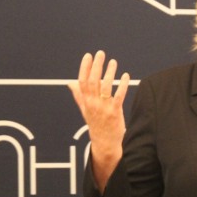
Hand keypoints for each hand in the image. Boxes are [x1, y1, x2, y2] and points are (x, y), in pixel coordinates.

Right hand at [67, 50, 130, 190]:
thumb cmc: (96, 124)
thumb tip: (70, 83)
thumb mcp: (85, 110)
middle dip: (96, 66)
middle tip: (100, 53)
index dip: (84, 68)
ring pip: (105, 86)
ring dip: (109, 73)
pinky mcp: (115, 112)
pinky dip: (122, 85)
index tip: (88, 56)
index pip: (82, 81)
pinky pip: (119, 96)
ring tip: (113, 62)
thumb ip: (79, 95)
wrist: (105, 143)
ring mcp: (104, 108)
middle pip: (93, 81)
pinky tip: (126, 76)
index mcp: (85, 102)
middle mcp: (93, 103)